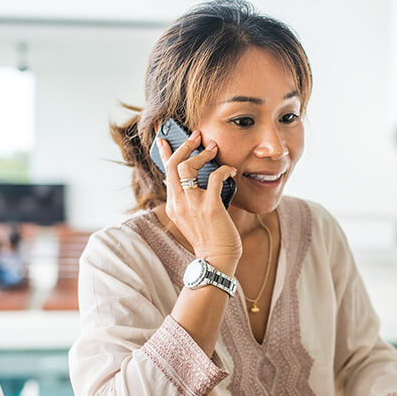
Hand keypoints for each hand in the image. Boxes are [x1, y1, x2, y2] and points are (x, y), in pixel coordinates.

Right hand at [158, 130, 241, 270]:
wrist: (217, 259)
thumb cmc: (210, 238)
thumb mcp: (191, 218)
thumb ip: (188, 200)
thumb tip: (195, 180)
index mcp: (173, 205)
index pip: (166, 173)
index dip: (165, 153)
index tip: (164, 138)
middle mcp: (178, 203)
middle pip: (173, 165)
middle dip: (184, 146)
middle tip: (197, 136)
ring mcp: (193, 205)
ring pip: (187, 167)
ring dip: (202, 154)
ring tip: (214, 149)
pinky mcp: (210, 207)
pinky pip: (215, 177)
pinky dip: (224, 169)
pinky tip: (232, 170)